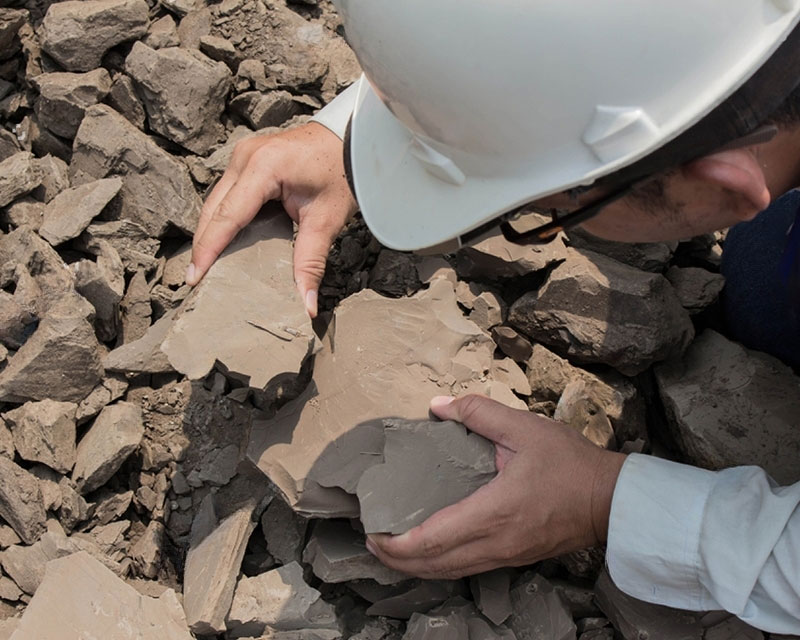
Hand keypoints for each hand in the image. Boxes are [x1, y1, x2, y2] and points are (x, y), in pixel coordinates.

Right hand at [187, 122, 357, 316]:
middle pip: (213, 209)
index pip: (227, 216)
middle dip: (203, 245)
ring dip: (209, 233)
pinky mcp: (246, 160)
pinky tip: (221, 244)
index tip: (194, 278)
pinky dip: (222, 219)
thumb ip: (311, 263)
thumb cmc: (342, 172)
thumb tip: (306, 304)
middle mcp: (245, 157)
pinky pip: (226, 194)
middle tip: (194, 281)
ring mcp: (243, 155)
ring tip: (203, 267)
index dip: (209, 249)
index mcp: (264, 167)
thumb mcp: (327, 221)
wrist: (351, 139)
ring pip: (215, 201)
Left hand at [366, 394, 626, 578]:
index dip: (397, 544)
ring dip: (417, 565)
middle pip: (434, 565)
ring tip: (393, 550)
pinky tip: (431, 551)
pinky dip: (440, 564)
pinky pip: (467, 569)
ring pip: (450, 572)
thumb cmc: (570, 464)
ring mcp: (506, 556)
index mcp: (494, 513)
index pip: (432, 540)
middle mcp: (496, 544)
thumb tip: (437, 406)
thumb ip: (479, 413)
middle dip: (397, 560)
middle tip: (372, 543)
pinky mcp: (514, 558)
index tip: (373, 532)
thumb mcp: (524, 428)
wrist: (611, 500)